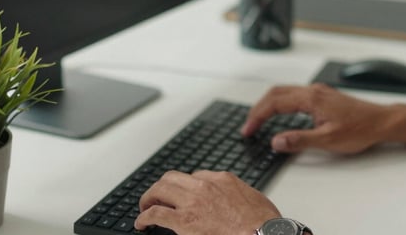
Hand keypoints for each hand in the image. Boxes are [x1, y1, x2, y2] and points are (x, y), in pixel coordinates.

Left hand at [135, 170, 279, 234]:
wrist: (262, 234)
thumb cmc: (263, 223)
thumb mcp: (254, 198)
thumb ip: (239, 194)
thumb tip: (236, 199)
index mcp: (222, 179)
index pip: (196, 176)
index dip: (186, 186)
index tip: (183, 195)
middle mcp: (204, 186)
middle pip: (172, 178)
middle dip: (162, 187)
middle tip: (157, 197)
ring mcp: (193, 202)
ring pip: (160, 190)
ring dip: (149, 198)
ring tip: (145, 207)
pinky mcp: (183, 221)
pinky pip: (155, 214)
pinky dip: (144, 217)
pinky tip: (141, 223)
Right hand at [241, 82, 389, 153]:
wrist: (382, 122)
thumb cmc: (361, 129)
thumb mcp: (328, 140)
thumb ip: (300, 140)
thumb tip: (276, 141)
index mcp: (311, 98)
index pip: (274, 103)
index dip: (257, 116)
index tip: (247, 130)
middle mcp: (313, 91)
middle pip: (276, 93)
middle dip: (258, 109)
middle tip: (248, 126)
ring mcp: (319, 93)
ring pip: (285, 93)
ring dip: (269, 105)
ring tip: (259, 121)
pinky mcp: (324, 97)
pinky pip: (295, 96)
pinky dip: (281, 104)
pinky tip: (282, 115)